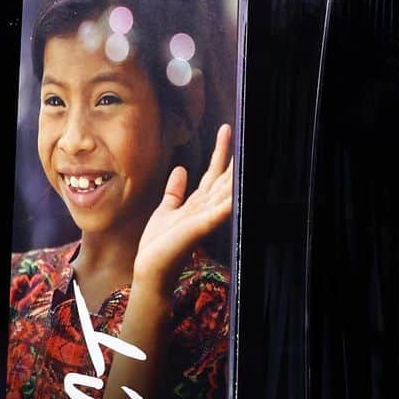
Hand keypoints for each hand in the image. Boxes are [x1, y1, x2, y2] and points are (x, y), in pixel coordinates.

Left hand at [132, 124, 233, 299]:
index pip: (214, 171)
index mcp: (198, 202)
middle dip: (232, 155)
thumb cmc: (160, 244)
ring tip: (247, 156)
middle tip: (244, 132)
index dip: (221, 150)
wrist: (152, 269)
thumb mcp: (166, 209)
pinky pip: (215, 215)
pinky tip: (236, 195)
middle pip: (223, 177)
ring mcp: (204, 218)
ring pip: (224, 191)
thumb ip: (175, 191)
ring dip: (236, 176)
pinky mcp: (198, 230)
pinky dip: (227, 205)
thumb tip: (181, 169)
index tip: (226, 129)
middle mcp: (205, 208)